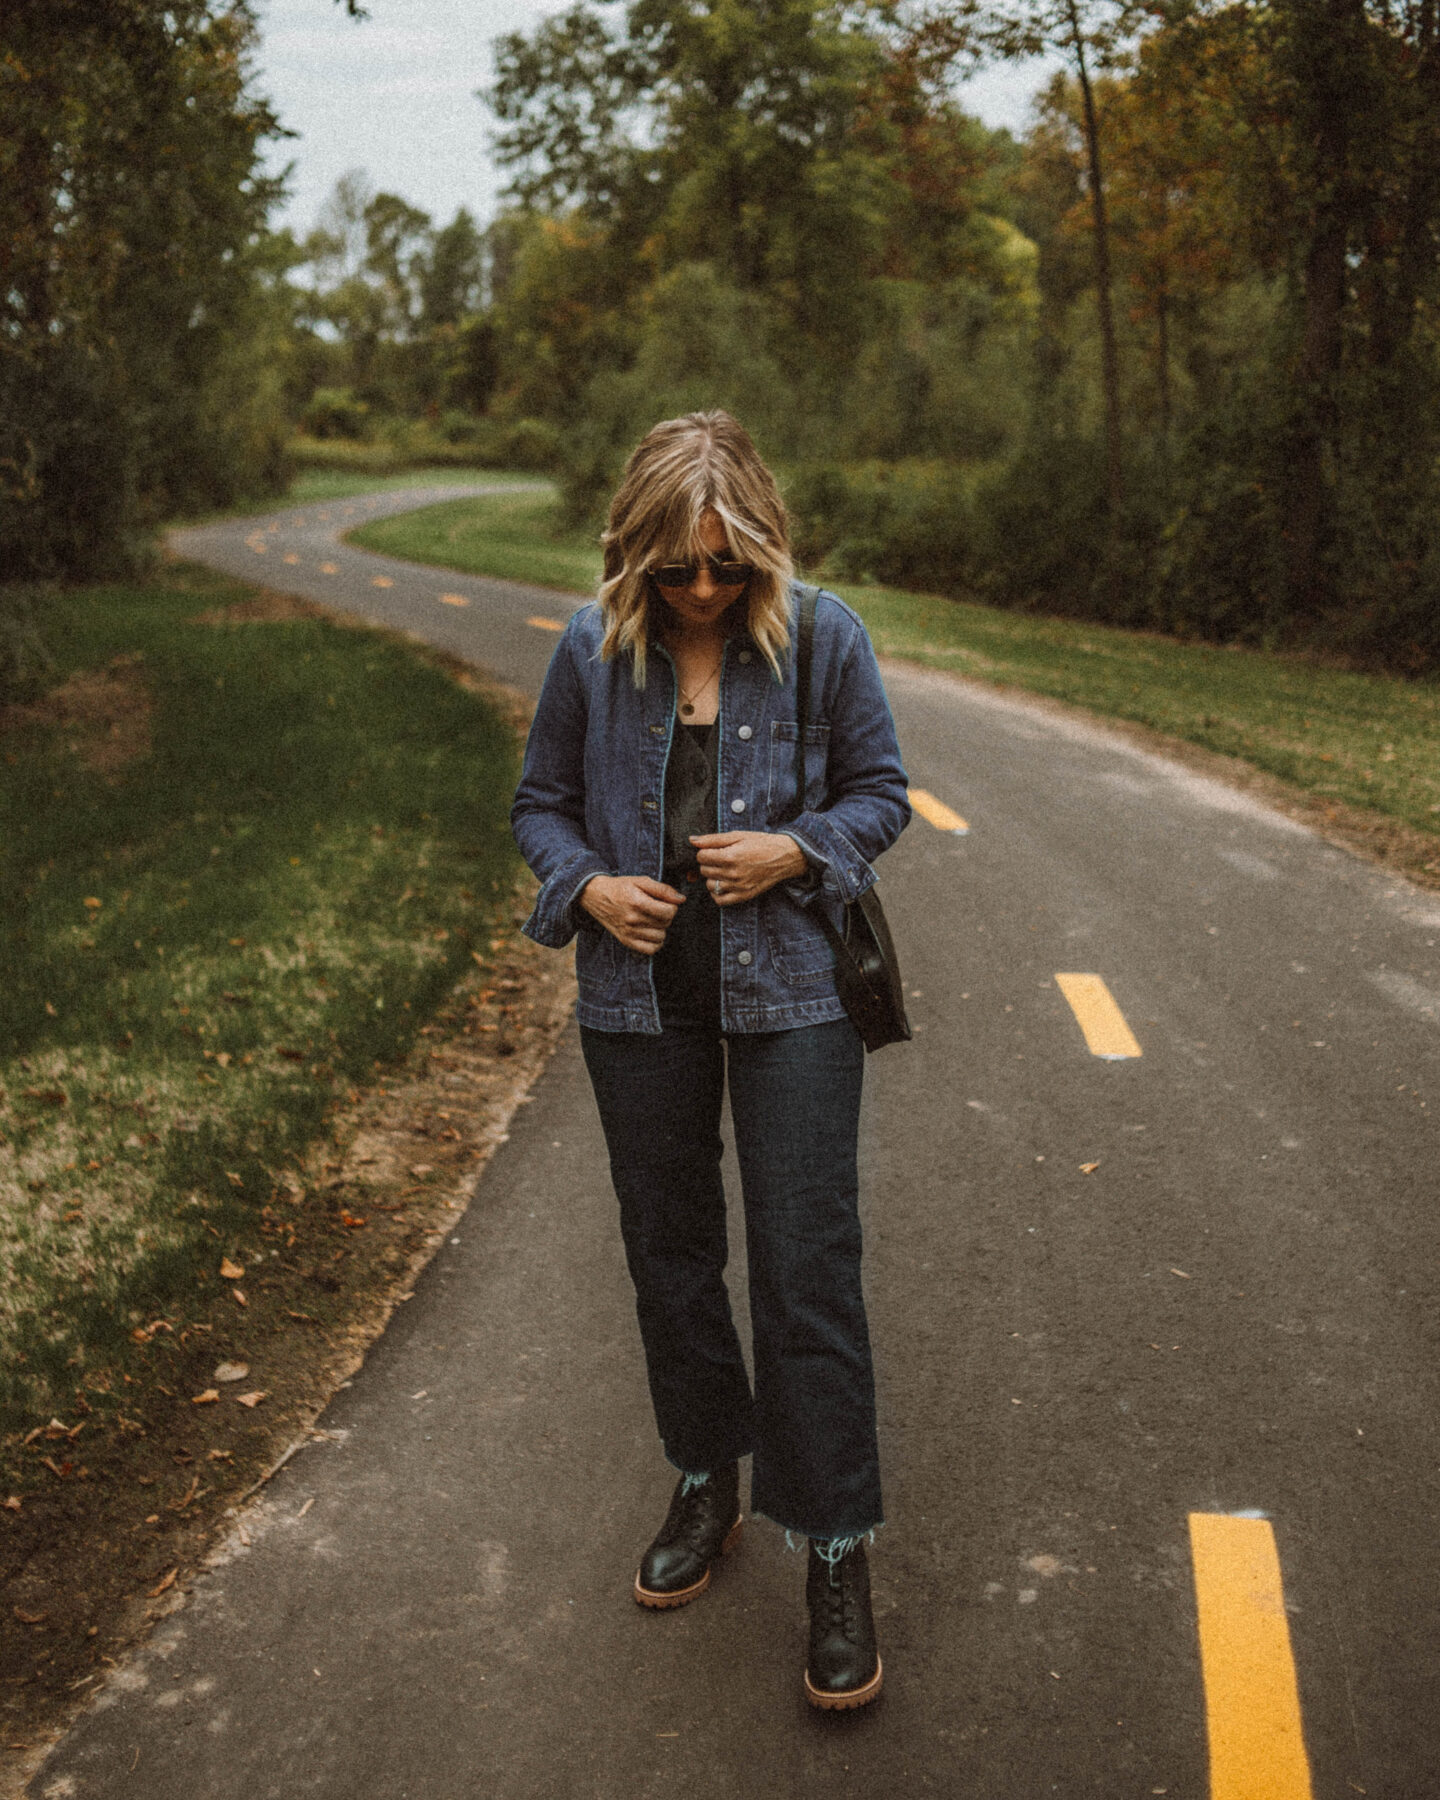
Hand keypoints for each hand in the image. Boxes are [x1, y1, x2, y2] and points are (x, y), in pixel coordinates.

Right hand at [579, 874, 685, 954]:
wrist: (596, 895)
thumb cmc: (620, 887)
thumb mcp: (641, 881)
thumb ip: (663, 889)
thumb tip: (681, 899)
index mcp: (637, 902)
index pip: (669, 912)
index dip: (672, 906)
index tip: (665, 902)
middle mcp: (632, 919)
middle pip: (666, 923)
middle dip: (666, 915)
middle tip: (656, 909)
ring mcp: (629, 932)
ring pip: (660, 937)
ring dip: (661, 928)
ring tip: (652, 919)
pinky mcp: (626, 941)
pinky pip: (650, 949)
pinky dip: (655, 943)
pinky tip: (651, 932)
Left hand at [691, 831, 807, 905]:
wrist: (784, 857)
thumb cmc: (761, 843)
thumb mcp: (737, 836)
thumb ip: (713, 839)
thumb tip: (692, 840)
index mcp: (730, 857)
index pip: (701, 857)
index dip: (705, 851)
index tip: (714, 850)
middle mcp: (733, 874)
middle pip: (704, 871)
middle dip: (709, 863)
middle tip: (721, 858)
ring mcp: (738, 887)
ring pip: (710, 885)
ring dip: (712, 877)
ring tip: (724, 870)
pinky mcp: (743, 896)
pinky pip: (719, 900)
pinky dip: (718, 892)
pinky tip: (724, 883)